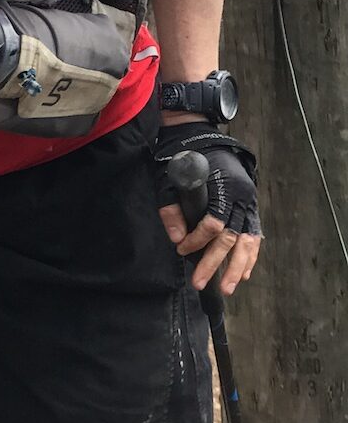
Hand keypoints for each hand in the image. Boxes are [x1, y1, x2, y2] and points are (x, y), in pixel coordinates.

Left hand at [155, 120, 261, 295]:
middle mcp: (242, 197)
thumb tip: (177, 239)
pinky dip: (249, 255)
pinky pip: (253, 235)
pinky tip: (244, 272)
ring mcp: (248, 202)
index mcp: (224, 187)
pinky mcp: (249, 206)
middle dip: (216, 264)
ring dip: (238, 267)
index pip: (214, 224)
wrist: (198, 134)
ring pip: (248, 241)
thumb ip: (171, 209)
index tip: (181, 251)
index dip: (197, 241)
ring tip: (228, 287)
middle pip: (232, 238)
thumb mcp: (169, 179)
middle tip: (202, 284)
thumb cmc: (182, 156)